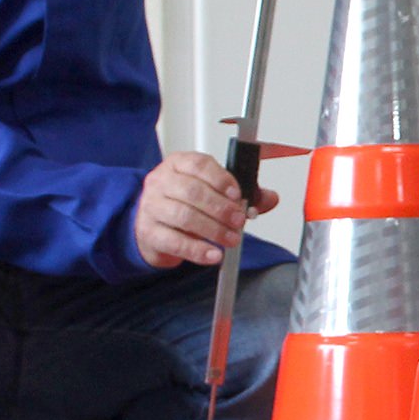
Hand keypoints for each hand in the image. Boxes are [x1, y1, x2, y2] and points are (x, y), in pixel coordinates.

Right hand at [133, 150, 279, 268]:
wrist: (154, 227)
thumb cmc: (184, 205)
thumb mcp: (211, 193)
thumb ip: (241, 194)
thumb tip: (269, 198)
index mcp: (178, 164)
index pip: (198, 164)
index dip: (221, 179)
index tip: (237, 194)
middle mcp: (161, 182)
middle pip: (192, 192)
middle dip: (221, 208)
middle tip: (239, 221)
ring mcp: (151, 207)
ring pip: (184, 216)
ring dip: (213, 230)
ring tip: (231, 239)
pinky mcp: (149, 233)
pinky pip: (175, 242)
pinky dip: (197, 250)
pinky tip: (213, 255)